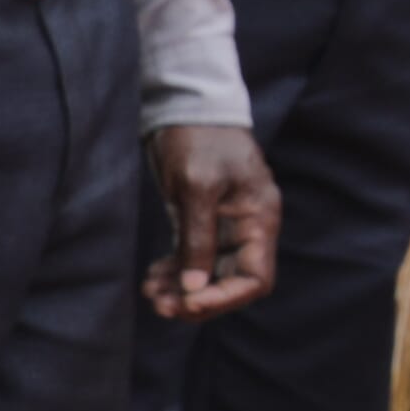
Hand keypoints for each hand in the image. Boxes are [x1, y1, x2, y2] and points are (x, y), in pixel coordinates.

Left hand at [145, 122, 280, 322]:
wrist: (184, 105)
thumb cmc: (199, 139)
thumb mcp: (198, 187)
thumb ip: (198, 238)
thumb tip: (194, 288)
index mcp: (259, 219)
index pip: (255, 278)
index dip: (225, 297)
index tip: (189, 303)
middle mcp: (246, 228)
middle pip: (230, 282)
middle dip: (197, 298)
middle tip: (161, 305)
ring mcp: (223, 226)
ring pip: (207, 275)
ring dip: (180, 289)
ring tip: (150, 293)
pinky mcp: (199, 221)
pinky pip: (191, 259)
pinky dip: (174, 273)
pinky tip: (152, 278)